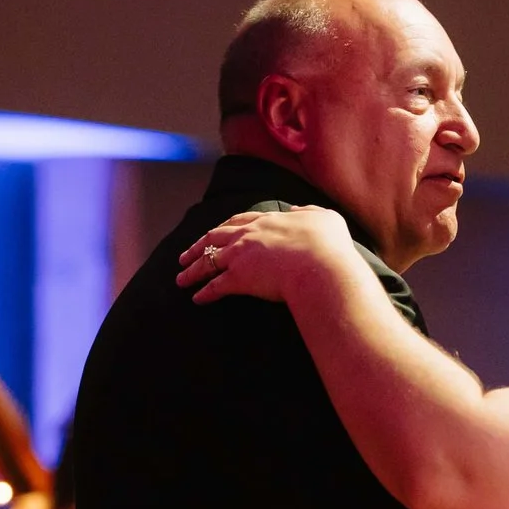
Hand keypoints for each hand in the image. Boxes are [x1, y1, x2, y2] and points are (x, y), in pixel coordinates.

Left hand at [177, 208, 356, 304]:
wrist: (321, 266)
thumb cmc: (328, 245)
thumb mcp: (325, 218)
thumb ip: (309, 211)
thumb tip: (299, 209)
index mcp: (268, 220)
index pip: (239, 221)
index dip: (225, 227)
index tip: (215, 233)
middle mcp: (248, 235)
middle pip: (215, 238)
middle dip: (198, 246)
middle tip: (185, 255)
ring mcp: (241, 256)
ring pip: (208, 261)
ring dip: (192, 270)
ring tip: (181, 279)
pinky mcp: (239, 279)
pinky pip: (215, 287)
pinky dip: (204, 293)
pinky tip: (197, 299)